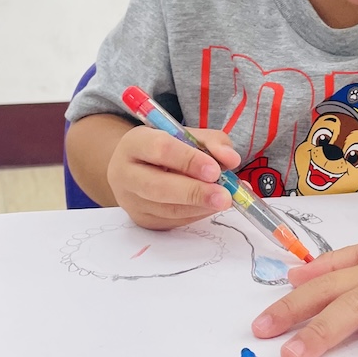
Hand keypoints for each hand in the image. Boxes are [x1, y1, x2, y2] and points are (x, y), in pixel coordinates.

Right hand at [107, 125, 240, 229]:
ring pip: (168, 209)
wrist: (136, 167)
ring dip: (200, 207)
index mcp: (134, 143)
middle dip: (195, 192)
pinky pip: (173, 221)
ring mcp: (131, 201)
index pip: (160, 149)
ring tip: (224, 200)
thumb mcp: (186, 135)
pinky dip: (197, 214)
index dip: (188, 160)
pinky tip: (210, 206)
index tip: (214, 170)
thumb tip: (232, 160)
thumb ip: (212, 142)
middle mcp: (125, 173)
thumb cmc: (166, 148)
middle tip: (224, 196)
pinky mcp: (142, 220)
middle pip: (158, 187)